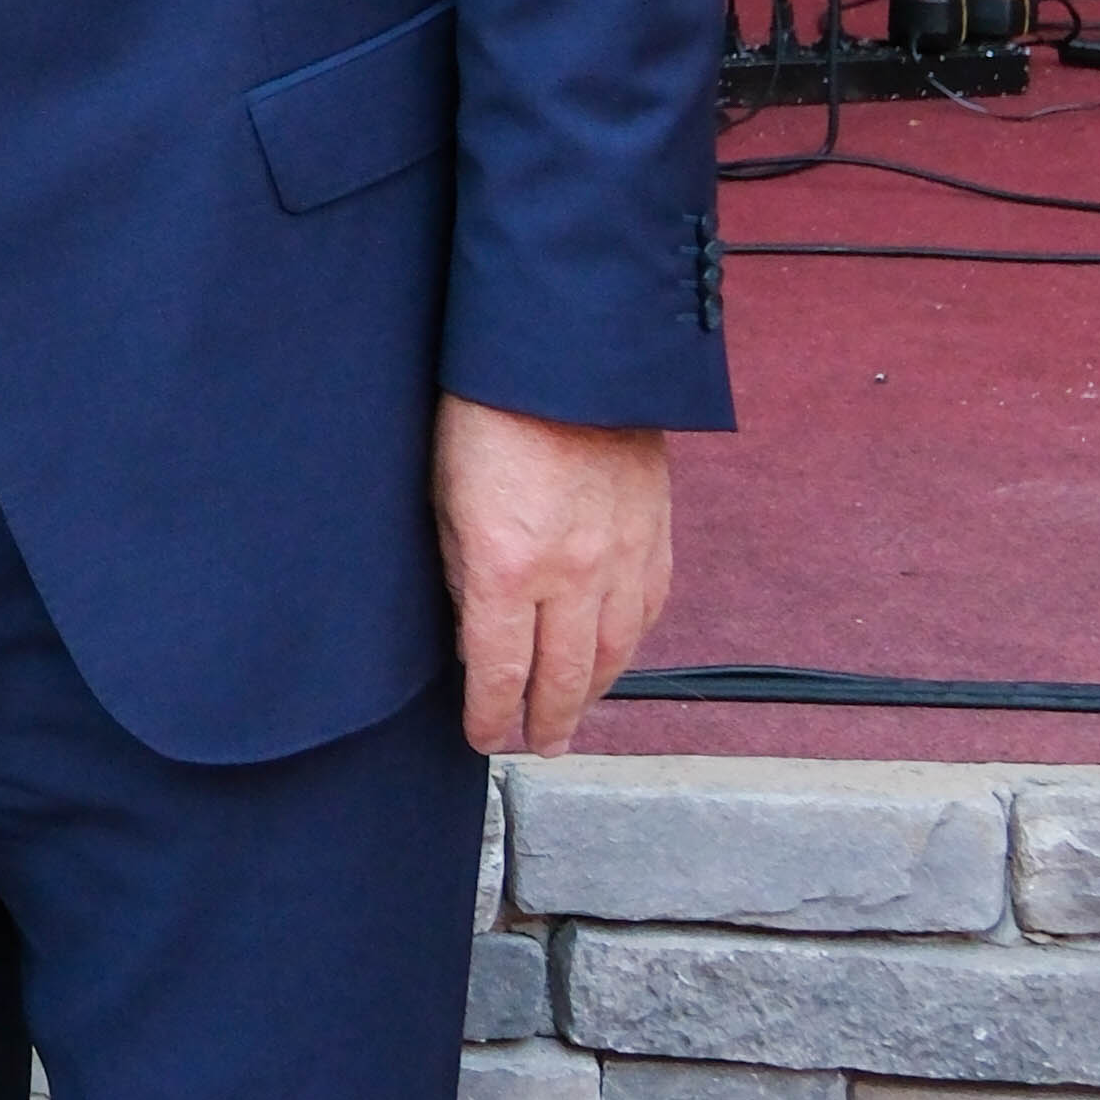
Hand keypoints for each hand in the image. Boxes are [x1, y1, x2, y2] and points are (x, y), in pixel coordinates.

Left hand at [436, 397, 673, 756]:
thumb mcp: (443, 499)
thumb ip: (463, 574)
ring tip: (574, 715)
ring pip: (615, 652)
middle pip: (566, 678)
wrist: (566, 352)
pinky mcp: (655, 532)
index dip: (491, 716)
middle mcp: (572, 575)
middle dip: (548, 722)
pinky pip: (649, 608)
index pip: (500, 673)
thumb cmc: (486, 413)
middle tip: (537, 747)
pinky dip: (631, 644)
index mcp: (507, 569)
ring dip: (594, 692)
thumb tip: (476, 630)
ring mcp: (622, 555)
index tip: (484, 737)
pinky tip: (616, 656)